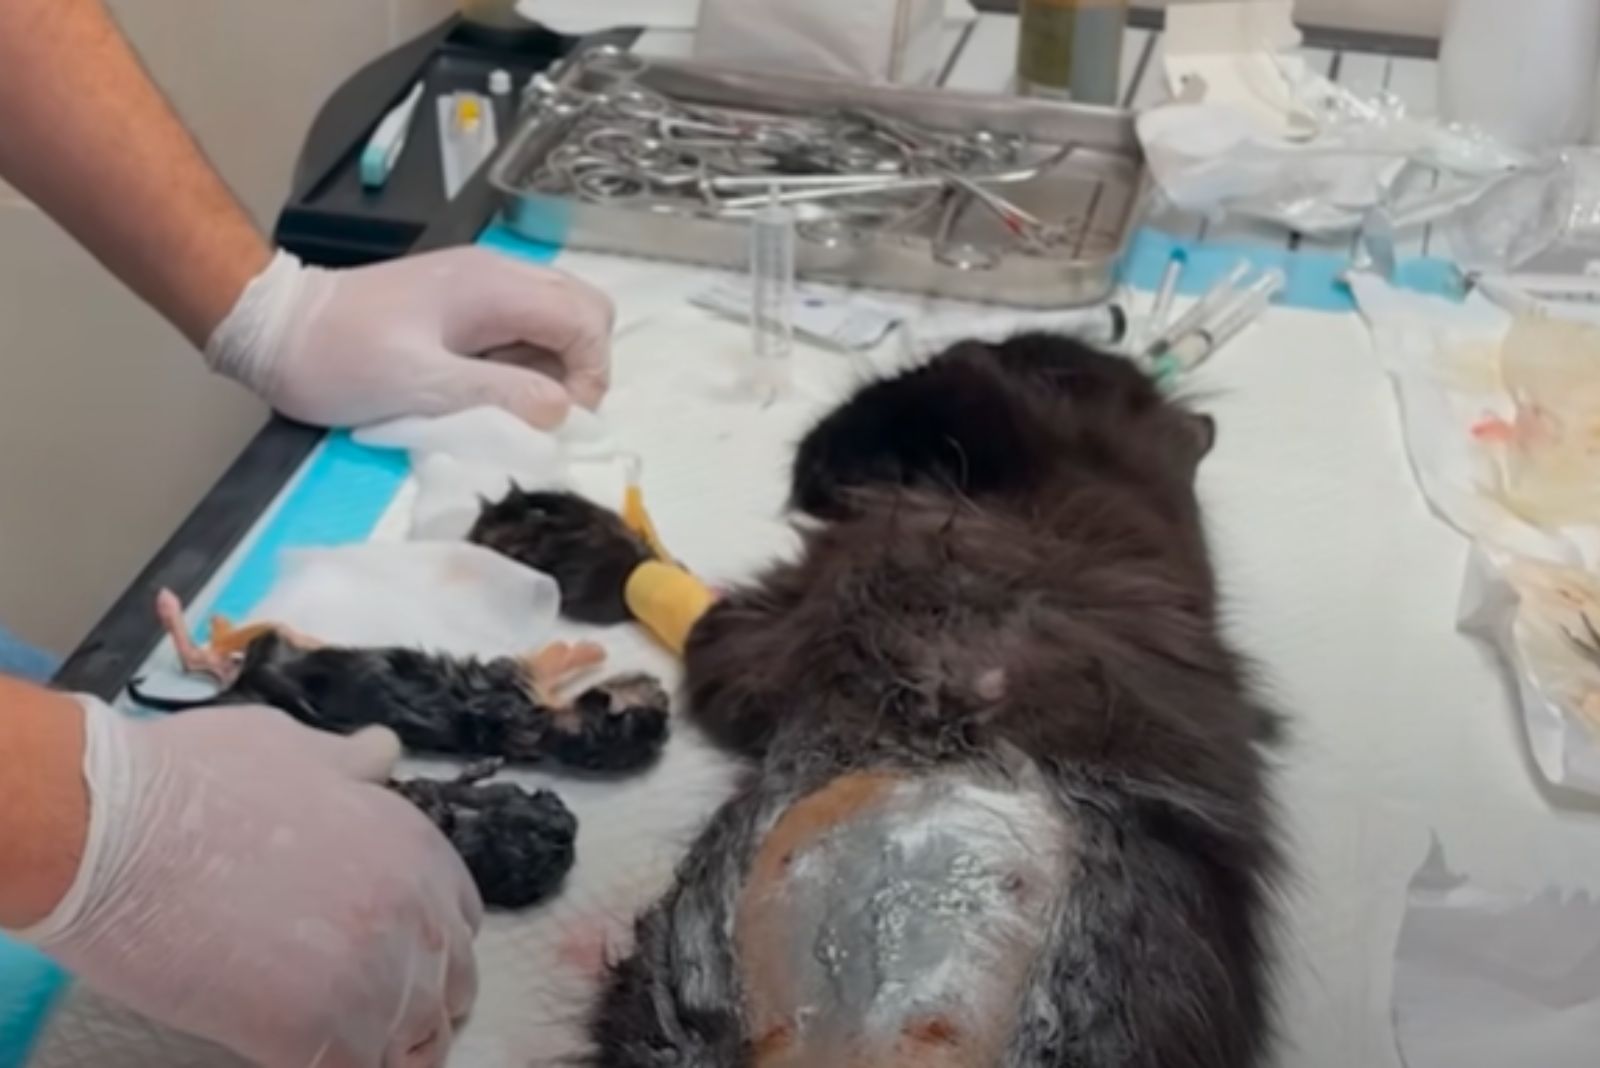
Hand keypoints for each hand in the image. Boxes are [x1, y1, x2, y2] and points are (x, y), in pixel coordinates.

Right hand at [26, 698, 481, 1067]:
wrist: (112, 829)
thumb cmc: (191, 781)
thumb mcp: (291, 746)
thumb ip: (348, 762)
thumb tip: (382, 751)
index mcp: (413, 846)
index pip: (460, 919)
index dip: (433, 946)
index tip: (404, 961)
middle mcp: (411, 910)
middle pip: (450, 986)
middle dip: (421, 1005)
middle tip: (376, 1018)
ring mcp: (370, 975)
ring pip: (411, 1041)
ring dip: (385, 1046)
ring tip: (343, 1043)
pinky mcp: (313, 1031)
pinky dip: (336, 1065)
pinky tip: (302, 1053)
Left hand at [205, 247, 613, 428]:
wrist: (275, 329)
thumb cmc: (340, 358)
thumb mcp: (419, 386)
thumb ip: (498, 394)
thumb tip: (562, 410)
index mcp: (495, 287)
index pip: (587, 319)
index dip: (590, 374)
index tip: (557, 419)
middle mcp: (499, 276)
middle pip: (584, 310)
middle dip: (582, 368)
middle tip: (544, 413)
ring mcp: (483, 288)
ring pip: (558, 321)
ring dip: (552, 369)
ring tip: (510, 408)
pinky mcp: (464, 306)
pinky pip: (524, 331)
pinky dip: (525, 365)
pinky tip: (487, 393)